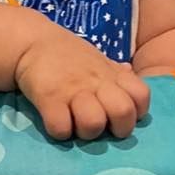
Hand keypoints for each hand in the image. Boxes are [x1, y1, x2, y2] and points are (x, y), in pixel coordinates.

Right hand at [16, 34, 150, 140]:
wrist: (33, 42)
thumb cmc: (69, 56)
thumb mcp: (98, 59)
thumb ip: (116, 71)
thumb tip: (131, 74)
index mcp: (112, 75)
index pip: (141, 96)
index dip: (136, 111)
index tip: (121, 114)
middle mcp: (96, 82)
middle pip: (123, 112)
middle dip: (117, 128)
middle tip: (103, 126)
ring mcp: (73, 90)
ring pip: (93, 124)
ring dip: (86, 132)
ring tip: (77, 125)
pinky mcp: (48, 98)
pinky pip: (61, 127)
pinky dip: (60, 132)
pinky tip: (57, 123)